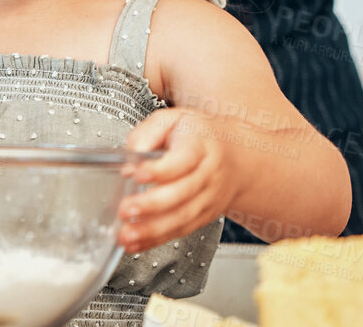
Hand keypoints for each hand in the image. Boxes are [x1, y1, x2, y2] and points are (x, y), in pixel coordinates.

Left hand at [119, 108, 236, 252]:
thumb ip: (148, 133)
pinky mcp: (204, 217)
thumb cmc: (199, 136)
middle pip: (181, 193)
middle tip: (126, 209)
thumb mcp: (174, 119)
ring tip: (126, 234)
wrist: (236, 158)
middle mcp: (207, 175)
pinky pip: (181, 231)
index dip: (161, 169)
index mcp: (199, 146)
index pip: (182, 160)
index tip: (138, 173)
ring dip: (152, 230)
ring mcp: (208, 199)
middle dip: (151, 205)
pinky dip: (157, 240)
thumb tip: (130, 156)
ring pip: (182, 218)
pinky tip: (136, 243)